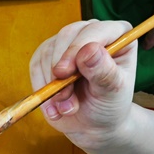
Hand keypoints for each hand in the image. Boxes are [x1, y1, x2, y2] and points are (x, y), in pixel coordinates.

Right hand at [29, 19, 136, 150]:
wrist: (92, 123)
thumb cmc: (109, 105)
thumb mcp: (112, 92)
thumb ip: (104, 72)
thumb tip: (89, 50)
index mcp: (117, 35)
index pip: (94, 30)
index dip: (78, 48)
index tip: (65, 73)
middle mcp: (91, 33)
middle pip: (67, 35)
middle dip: (61, 67)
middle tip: (63, 96)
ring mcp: (67, 43)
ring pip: (49, 51)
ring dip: (52, 84)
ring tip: (66, 108)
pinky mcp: (47, 55)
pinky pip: (36, 64)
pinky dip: (41, 87)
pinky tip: (54, 106)